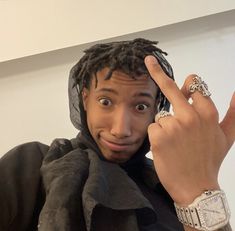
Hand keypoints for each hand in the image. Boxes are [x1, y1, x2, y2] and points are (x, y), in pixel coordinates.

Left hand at [144, 55, 234, 204]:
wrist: (196, 188)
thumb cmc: (209, 161)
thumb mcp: (227, 137)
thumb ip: (234, 113)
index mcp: (207, 113)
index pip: (195, 86)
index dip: (189, 84)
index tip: (181, 75)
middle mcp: (190, 115)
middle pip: (171, 89)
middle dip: (158, 72)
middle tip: (148, 60)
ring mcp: (173, 125)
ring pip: (162, 116)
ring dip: (166, 127)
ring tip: (176, 144)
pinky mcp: (158, 137)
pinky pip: (154, 128)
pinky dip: (157, 137)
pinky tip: (167, 149)